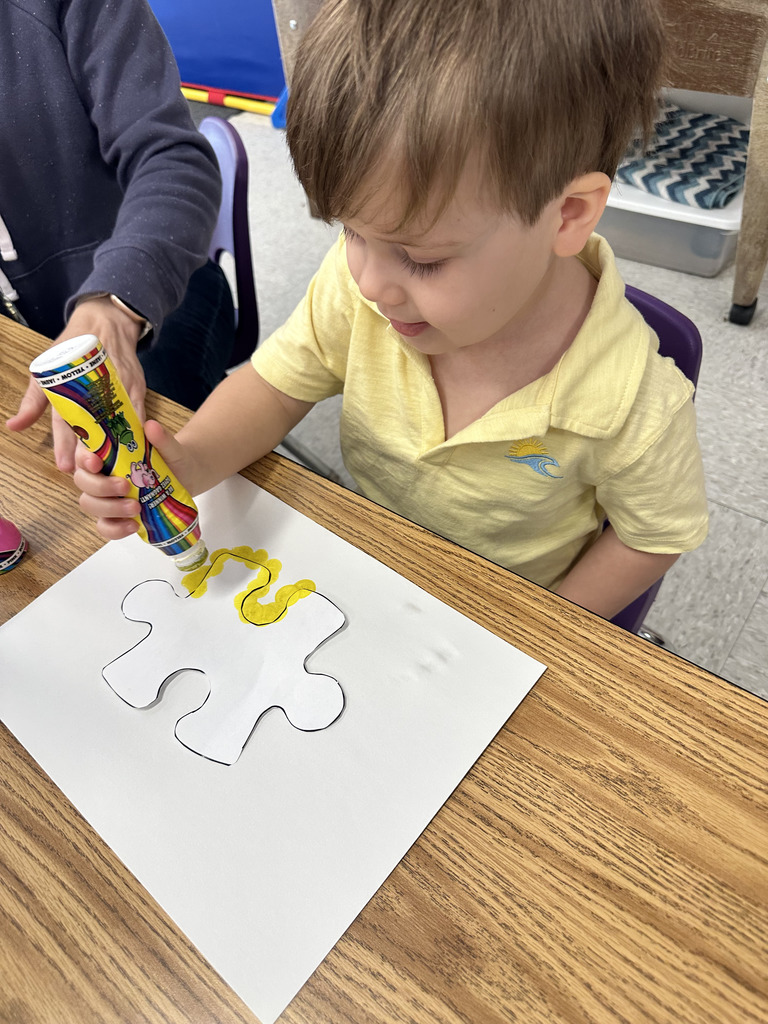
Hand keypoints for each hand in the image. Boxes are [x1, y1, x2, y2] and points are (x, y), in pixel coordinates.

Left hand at [6, 295, 146, 472]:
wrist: (107, 321)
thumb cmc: (74, 347)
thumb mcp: (46, 370)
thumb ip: (33, 402)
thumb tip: (14, 426)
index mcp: (72, 383)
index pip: (67, 418)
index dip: (66, 443)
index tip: (66, 465)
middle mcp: (97, 387)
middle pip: (96, 426)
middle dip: (92, 451)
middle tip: (88, 471)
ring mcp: (120, 389)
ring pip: (119, 424)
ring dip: (117, 448)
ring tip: (111, 470)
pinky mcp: (138, 390)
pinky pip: (138, 419)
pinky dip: (136, 438)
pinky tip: (134, 455)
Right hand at [73, 419, 189, 540]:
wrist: (187, 478)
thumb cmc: (173, 459)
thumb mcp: (171, 448)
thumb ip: (162, 439)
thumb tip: (152, 426)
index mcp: (107, 452)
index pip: (84, 454)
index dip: (84, 459)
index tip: (97, 463)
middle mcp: (102, 474)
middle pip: (83, 481)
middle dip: (100, 486)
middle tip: (125, 487)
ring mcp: (107, 496)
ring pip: (90, 504)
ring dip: (109, 509)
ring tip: (136, 508)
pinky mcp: (116, 515)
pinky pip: (105, 526)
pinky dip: (115, 529)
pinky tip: (133, 526)